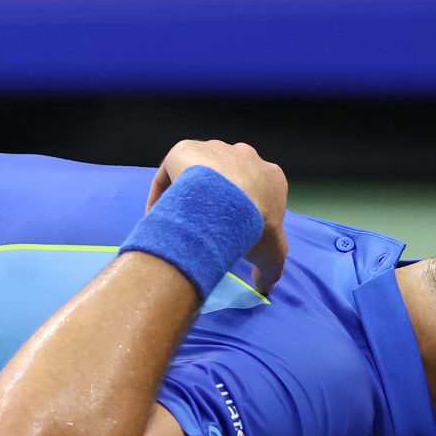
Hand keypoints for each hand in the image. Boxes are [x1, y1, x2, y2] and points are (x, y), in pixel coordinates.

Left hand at [147, 140, 289, 293]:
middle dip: (219, 199)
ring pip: (200, 172)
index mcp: (270, 176)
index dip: (245, 213)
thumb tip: (265, 287)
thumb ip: (271, 272)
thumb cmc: (255, 225)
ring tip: (183, 222)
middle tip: (207, 227)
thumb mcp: (273, 256)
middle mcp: (244, 156)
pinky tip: (162, 214)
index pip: (257, 193)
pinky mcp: (185, 148)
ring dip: (192, 193)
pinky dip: (165, 192)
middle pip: (229, 178)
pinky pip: (171, 172)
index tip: (233, 233)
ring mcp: (214, 148)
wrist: (225, 202)